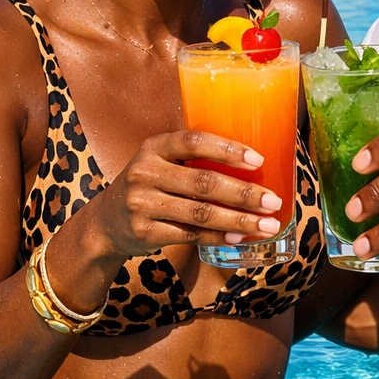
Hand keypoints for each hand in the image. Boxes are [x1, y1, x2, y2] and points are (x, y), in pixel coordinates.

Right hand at [81, 130, 287, 259]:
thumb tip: (254, 167)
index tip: (258, 160)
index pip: (194, 141)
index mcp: (154, 147)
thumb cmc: (150, 186)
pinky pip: (190, 234)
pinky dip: (218, 236)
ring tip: (266, 225)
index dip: (227, 149)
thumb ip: (194, 161)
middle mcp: (145, 172)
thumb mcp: (161, 163)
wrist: (105, 223)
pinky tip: (239, 237)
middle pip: (204, 181)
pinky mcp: (145, 231)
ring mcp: (142, 203)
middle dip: (244, 193)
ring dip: (239, 220)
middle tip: (273, 201)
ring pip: (201, 212)